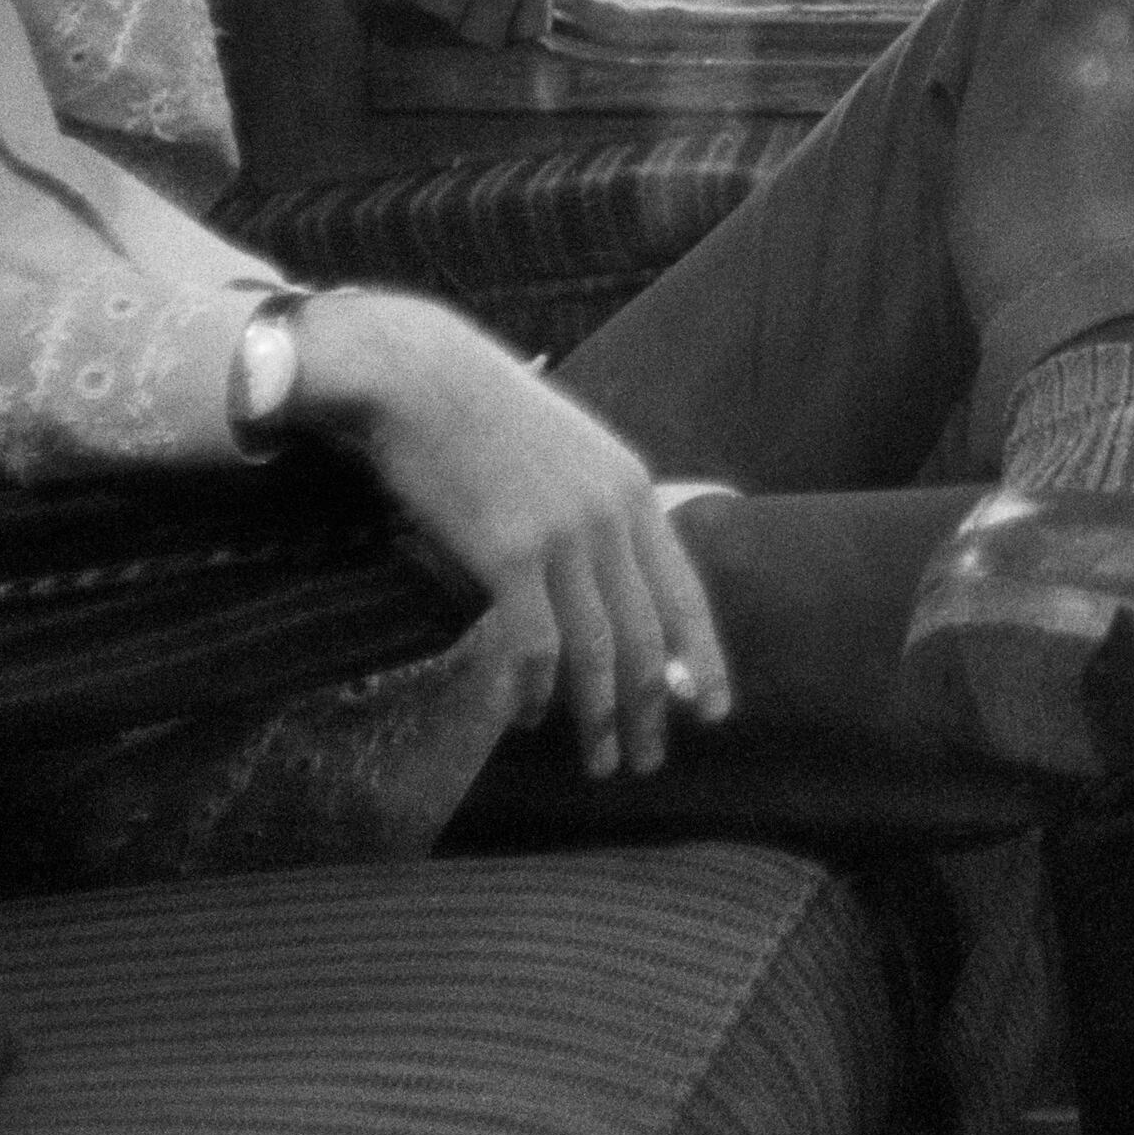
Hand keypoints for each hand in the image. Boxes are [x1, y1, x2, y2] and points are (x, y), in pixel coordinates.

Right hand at [290, 294, 734, 777]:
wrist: (419, 374)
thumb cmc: (483, 413)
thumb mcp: (568, 449)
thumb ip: (597, 510)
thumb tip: (610, 583)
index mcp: (632, 489)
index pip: (686, 592)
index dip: (705, 658)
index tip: (714, 711)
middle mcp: (610, 515)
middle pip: (647, 635)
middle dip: (653, 707)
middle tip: (647, 761)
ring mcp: (563, 535)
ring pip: (598, 651)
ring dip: (600, 716)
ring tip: (602, 761)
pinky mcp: (508, 553)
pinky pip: (535, 645)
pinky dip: (536, 691)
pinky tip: (529, 716)